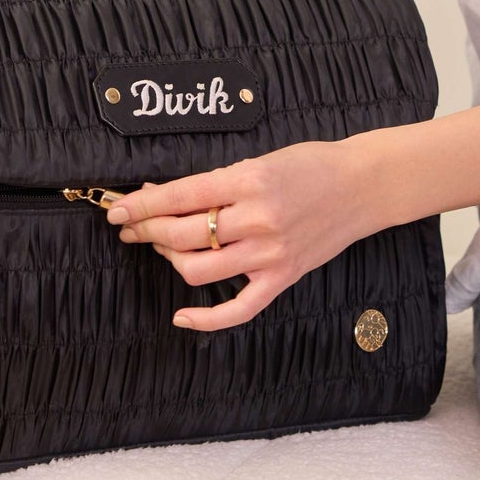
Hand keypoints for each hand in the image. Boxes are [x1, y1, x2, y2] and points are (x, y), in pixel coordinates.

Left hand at [106, 141, 369, 331]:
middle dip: (147, 230)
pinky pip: (238, 309)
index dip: (142, 205)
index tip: (117, 209)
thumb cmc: (311, 165)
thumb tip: (164, 196)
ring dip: (169, 259)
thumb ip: (216, 183)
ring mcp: (270, 254)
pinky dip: (205, 319)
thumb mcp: (259, 161)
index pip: (180, 197)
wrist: (362, 185)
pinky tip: (181, 316)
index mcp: (249, 181)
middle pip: (182, 234)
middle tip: (131, 226)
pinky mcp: (282, 277)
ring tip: (163, 246)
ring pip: (198, 269)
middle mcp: (257, 219)